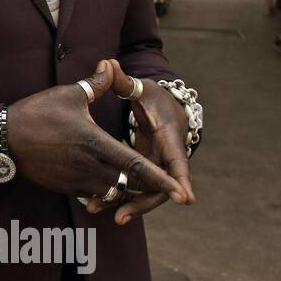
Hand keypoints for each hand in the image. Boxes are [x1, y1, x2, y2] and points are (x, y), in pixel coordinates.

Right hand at [7, 60, 186, 203]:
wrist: (3, 139)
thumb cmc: (36, 114)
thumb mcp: (68, 95)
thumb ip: (95, 84)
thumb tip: (110, 64)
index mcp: (95, 143)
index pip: (136, 165)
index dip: (160, 179)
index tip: (180, 192)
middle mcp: (89, 166)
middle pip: (129, 184)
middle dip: (148, 188)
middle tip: (166, 189)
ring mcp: (76, 180)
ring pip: (112, 192)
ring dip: (126, 190)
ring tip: (137, 185)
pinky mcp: (64, 187)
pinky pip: (93, 195)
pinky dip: (104, 191)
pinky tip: (106, 182)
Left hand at [84, 61, 195, 223]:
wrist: (161, 108)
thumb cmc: (152, 97)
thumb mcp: (140, 88)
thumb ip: (123, 81)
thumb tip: (108, 63)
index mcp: (169, 137)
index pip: (176, 161)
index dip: (179, 180)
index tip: (187, 199)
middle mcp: (165, 156)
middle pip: (158, 186)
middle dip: (141, 202)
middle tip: (120, 216)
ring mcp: (154, 165)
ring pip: (143, 190)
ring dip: (124, 202)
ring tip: (95, 209)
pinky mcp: (142, 170)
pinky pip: (133, 186)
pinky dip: (118, 195)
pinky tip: (94, 202)